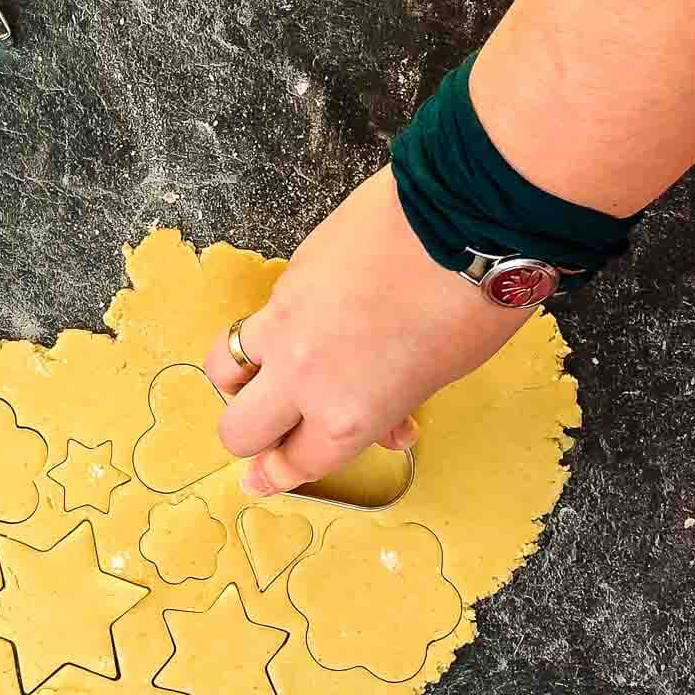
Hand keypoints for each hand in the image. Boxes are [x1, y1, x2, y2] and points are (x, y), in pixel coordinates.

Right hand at [204, 165, 533, 495]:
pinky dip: (276, 329)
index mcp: (345, 416)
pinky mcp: (285, 276)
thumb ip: (388, 406)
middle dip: (252, 438)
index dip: (276, 474)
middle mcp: (302, 377)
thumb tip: (384, 418)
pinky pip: (262, 317)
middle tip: (275, 428)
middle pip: (240, 429)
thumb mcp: (438, 378)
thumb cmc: (471, 304)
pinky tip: (314, 316)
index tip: (263, 477)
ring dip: (240, 380)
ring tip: (267, 372)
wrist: (460, 216)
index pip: (293, 462)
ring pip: (224, 367)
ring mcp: (284, 323)